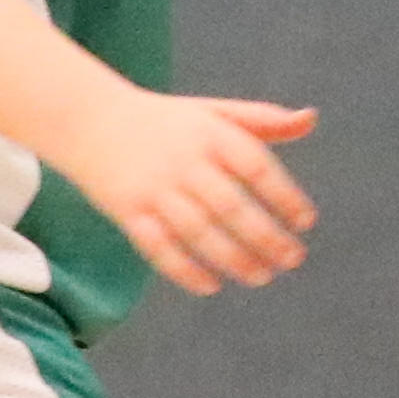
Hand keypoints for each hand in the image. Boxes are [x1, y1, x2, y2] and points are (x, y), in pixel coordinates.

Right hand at [64, 92, 319, 295]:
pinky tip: (211, 285)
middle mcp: (183, 162)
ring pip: (198, 232)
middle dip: (266, 238)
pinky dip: (184, 270)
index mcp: (210, 134)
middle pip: (231, 206)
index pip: (256, 168)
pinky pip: (158, 247)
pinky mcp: (127, 212)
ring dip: (233, 259)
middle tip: (293, 259)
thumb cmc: (165, 121)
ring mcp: (154, 189)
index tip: (306, 222)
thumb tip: (310, 119)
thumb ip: (262, 119)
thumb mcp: (213, 111)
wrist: (88, 119)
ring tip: (262, 277)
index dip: (285, 196)